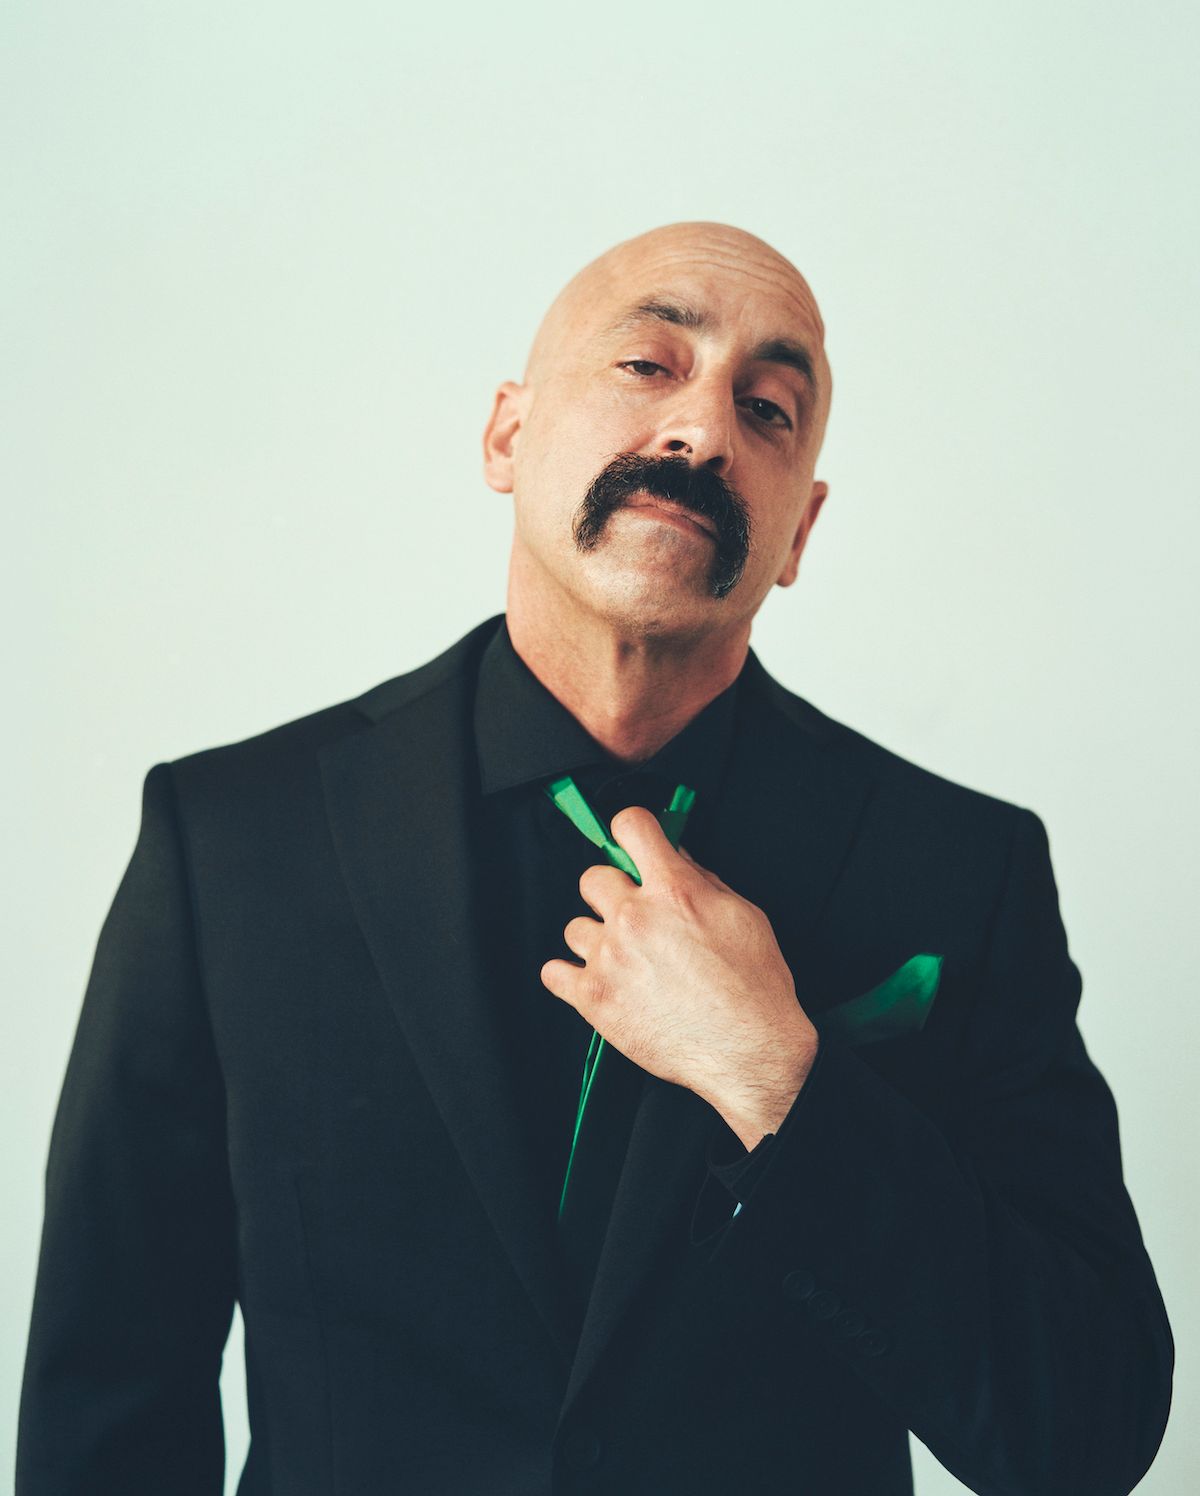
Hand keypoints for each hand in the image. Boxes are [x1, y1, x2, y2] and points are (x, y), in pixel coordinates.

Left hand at [540, 806, 818, 1149]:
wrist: (749, 1051)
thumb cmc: (755, 988)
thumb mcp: (744, 915)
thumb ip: (703, 880)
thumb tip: (677, 856)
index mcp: (674, 890)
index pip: (631, 826)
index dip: (632, 831)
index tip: (632, 842)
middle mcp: (634, 917)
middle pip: (592, 878)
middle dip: (613, 892)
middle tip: (634, 915)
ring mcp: (609, 958)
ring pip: (575, 928)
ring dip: (597, 940)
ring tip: (625, 961)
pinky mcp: (593, 999)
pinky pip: (554, 973)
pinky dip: (570, 976)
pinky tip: (595, 980)